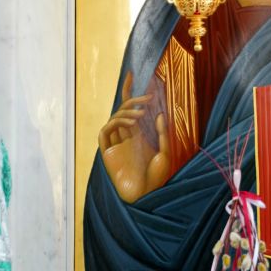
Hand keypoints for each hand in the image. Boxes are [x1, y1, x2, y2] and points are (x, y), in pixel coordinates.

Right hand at [98, 71, 171, 202]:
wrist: (144, 195)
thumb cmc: (157, 178)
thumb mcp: (165, 152)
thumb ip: (162, 133)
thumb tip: (159, 113)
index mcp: (138, 136)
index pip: (133, 109)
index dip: (130, 91)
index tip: (133, 74)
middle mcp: (126, 137)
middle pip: (123, 110)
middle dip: (132, 99)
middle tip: (148, 96)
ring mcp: (116, 144)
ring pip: (114, 119)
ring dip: (126, 112)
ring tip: (141, 115)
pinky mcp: (107, 153)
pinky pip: (105, 132)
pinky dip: (115, 123)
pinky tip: (129, 124)